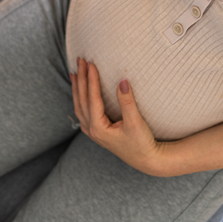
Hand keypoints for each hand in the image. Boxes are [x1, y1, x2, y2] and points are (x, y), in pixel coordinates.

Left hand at [71, 58, 161, 174]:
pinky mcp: (97, 132)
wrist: (147, 160)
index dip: (91, 79)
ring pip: (79, 106)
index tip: (91, 63)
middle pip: (81, 100)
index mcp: (98, 128)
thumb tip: (122, 81)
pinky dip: (80, 98)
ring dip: (77, 88)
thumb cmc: (142, 143)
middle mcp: (92, 130)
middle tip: (80, 60)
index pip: (92, 98)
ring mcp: (93, 132)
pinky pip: (83, 111)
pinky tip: (81, 92)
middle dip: (81, 79)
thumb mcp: (135, 122)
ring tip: (75, 72)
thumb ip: (127, 102)